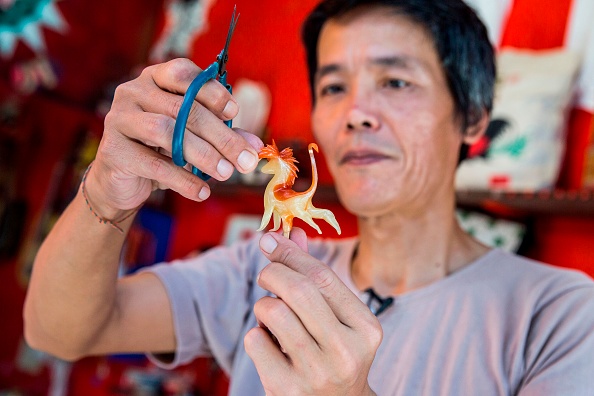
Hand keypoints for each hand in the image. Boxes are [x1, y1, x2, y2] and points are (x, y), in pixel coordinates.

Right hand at [87, 58, 263, 216]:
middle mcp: (133, 92)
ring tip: (226, 174)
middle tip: (244, 160)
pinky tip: (202, 192)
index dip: (212, 92)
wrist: (121, 181)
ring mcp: (119, 119)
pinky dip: (182, 180)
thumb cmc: (160, 151)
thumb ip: (222, 136)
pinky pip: (153, 164)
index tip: (234, 112)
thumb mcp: (193, 139)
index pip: (184, 75)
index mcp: (154, 79)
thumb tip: (255, 147)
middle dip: (220, 136)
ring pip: (166, 132)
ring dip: (202, 155)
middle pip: (183, 108)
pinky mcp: (113, 150)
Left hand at [245, 228, 381, 394]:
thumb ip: (317, 276)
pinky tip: (269, 343)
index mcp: (365, 328)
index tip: (270, 239)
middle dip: (273, 272)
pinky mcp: (287, 389)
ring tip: (271, 316)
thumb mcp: (337, 318)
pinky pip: (255, 340)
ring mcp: (317, 373)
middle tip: (266, 275)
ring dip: (264, 305)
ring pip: (273, 312)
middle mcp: (346, 351)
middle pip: (298, 290)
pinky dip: (255, 333)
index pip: (322, 276)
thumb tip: (293, 232)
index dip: (291, 253)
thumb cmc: (335, 353)